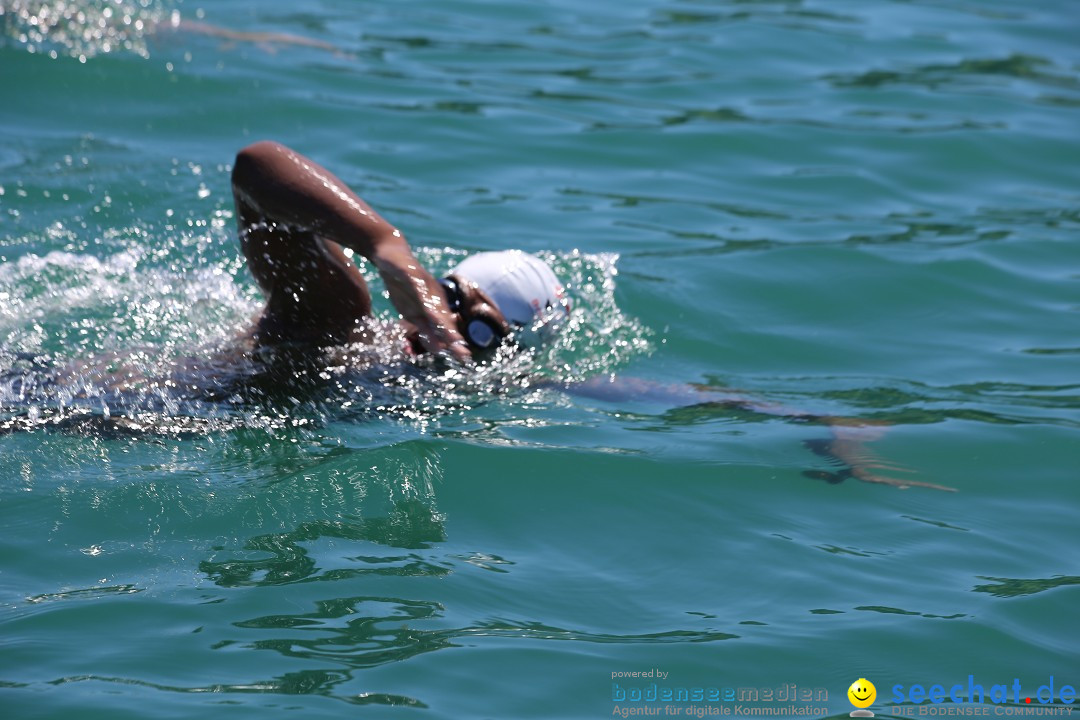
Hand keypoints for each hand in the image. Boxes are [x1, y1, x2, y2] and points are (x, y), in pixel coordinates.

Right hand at [373, 244, 471, 363]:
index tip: (464, 358)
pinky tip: (427, 306)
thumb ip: (425, 327)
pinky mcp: (411, 274)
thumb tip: (439, 348)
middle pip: (443, 320)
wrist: (392, 254)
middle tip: (463, 354)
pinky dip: (422, 296)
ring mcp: (423, 286)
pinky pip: (417, 286)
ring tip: (451, 337)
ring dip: (441, 322)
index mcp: (434, 307)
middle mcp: (432, 298)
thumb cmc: (404, 285)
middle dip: (452, 337)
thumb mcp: (413, 310)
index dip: (453, 342)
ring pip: (433, 307)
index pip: (445, 328)